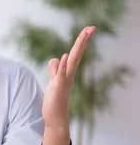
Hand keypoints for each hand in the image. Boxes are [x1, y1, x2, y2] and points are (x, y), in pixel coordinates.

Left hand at [41, 26, 94, 144]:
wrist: (55, 117)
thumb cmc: (54, 101)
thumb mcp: (53, 82)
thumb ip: (54, 70)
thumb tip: (56, 59)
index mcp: (67, 72)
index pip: (75, 54)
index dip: (81, 42)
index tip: (88, 29)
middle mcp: (68, 75)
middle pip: (77, 54)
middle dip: (83, 40)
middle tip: (92, 27)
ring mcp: (64, 80)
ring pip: (72, 61)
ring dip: (77, 48)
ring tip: (84, 34)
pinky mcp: (57, 87)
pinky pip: (61, 73)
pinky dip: (63, 64)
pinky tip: (66, 56)